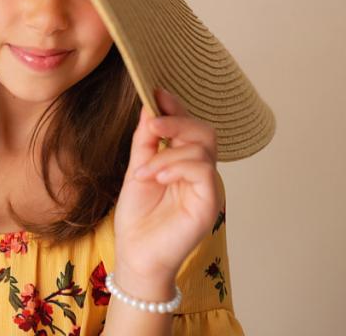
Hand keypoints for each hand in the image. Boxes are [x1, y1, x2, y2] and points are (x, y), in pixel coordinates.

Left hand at [113, 87, 223, 284]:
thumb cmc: (137, 216)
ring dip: (168, 152)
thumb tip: (150, 106)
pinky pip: (202, 170)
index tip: (157, 91)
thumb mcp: (137, 168)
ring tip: (145, 170)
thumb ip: (146, 140)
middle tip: (154, 124)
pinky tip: (157, 177)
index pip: (190, 126)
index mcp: (184, 162)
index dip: (176, 107)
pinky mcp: (210, 203)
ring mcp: (207, 187)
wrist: (135, 253)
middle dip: (178, 120)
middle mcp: (200, 172)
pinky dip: (177, 166)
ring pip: (203, 147)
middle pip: (204, 131)